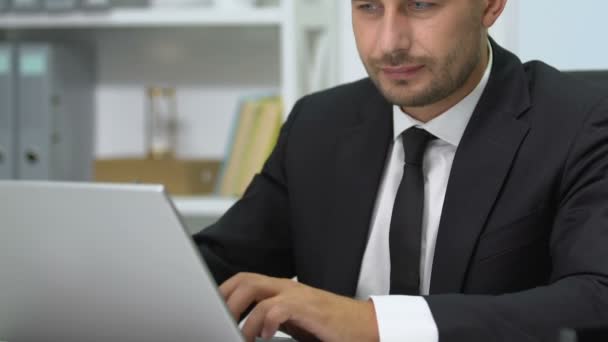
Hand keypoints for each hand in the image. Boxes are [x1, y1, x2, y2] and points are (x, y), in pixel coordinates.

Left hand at [219, 273, 378, 341]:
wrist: (363, 326)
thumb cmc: (328, 326)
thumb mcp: (293, 322)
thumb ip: (270, 320)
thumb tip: (245, 328)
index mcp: (280, 289)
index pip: (244, 280)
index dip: (223, 292)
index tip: (210, 310)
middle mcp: (286, 287)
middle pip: (244, 280)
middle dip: (225, 299)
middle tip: (216, 321)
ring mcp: (296, 295)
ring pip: (255, 290)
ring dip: (240, 313)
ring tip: (237, 334)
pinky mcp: (308, 307)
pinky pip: (277, 308)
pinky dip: (264, 321)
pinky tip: (264, 336)